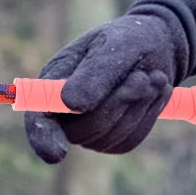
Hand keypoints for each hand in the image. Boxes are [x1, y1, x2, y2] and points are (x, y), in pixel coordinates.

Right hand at [23, 0, 193, 163]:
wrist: (156, 46)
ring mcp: (89, 134)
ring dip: (138, 104)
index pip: (38, 121)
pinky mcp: (114, 142)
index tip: (57, 154)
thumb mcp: (113, 44)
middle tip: (142, 76)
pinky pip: (130, 138)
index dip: (43, 138)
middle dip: (116, 103)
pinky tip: (153, 91)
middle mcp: (65, 117)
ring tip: (151, 76)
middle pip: (82, 132)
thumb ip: (93, 72)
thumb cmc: (127, 40)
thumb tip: (72, 104)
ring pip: (110, 136)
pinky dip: (148, 114)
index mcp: (53, 87)